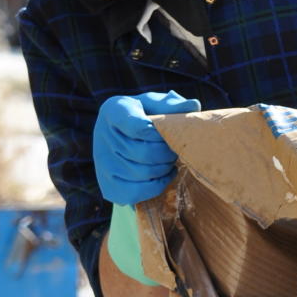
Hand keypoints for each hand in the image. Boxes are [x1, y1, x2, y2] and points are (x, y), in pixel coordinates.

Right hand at [93, 90, 200, 205]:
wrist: (122, 135)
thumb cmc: (144, 116)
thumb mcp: (156, 104)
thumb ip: (173, 105)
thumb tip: (194, 105)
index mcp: (114, 109)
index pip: (139, 127)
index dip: (160, 134)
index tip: (169, 133)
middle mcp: (102, 135)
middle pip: (143, 152)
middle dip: (167, 153)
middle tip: (176, 150)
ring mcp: (103, 163)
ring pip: (142, 173)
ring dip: (164, 169)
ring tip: (170, 160)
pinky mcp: (107, 185)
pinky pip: (136, 192)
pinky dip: (156, 186)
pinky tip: (164, 175)